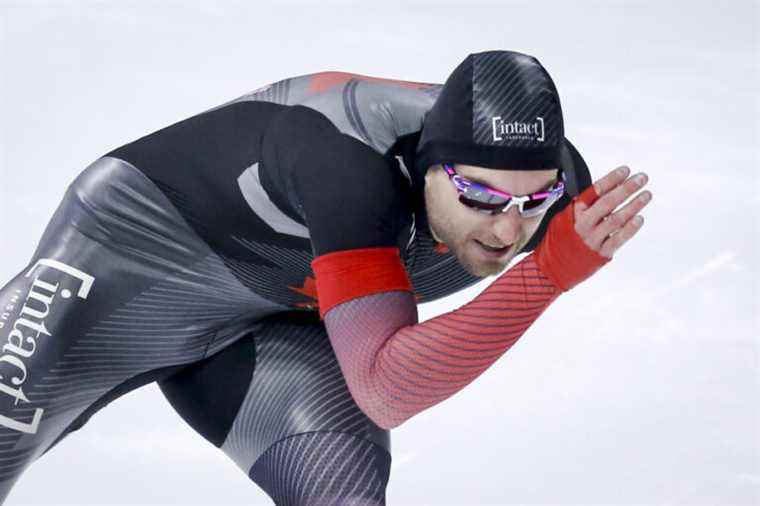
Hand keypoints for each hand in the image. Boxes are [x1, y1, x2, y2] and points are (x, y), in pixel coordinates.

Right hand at [534, 165, 651, 291]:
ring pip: (616, 219)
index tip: (626, 170)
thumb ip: (580, 206)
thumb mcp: (562, 218)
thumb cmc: (559, 241)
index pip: (595, 191)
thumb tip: (602, 189)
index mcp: (574, 212)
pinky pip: (617, 239)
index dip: (611, 179)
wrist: (551, 269)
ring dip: (633, 206)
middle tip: (642, 178)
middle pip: (608, 202)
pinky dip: (629, 229)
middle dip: (627, 188)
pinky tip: (640, 218)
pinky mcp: (600, 254)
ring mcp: (592, 239)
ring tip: (647, 194)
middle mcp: (583, 224)